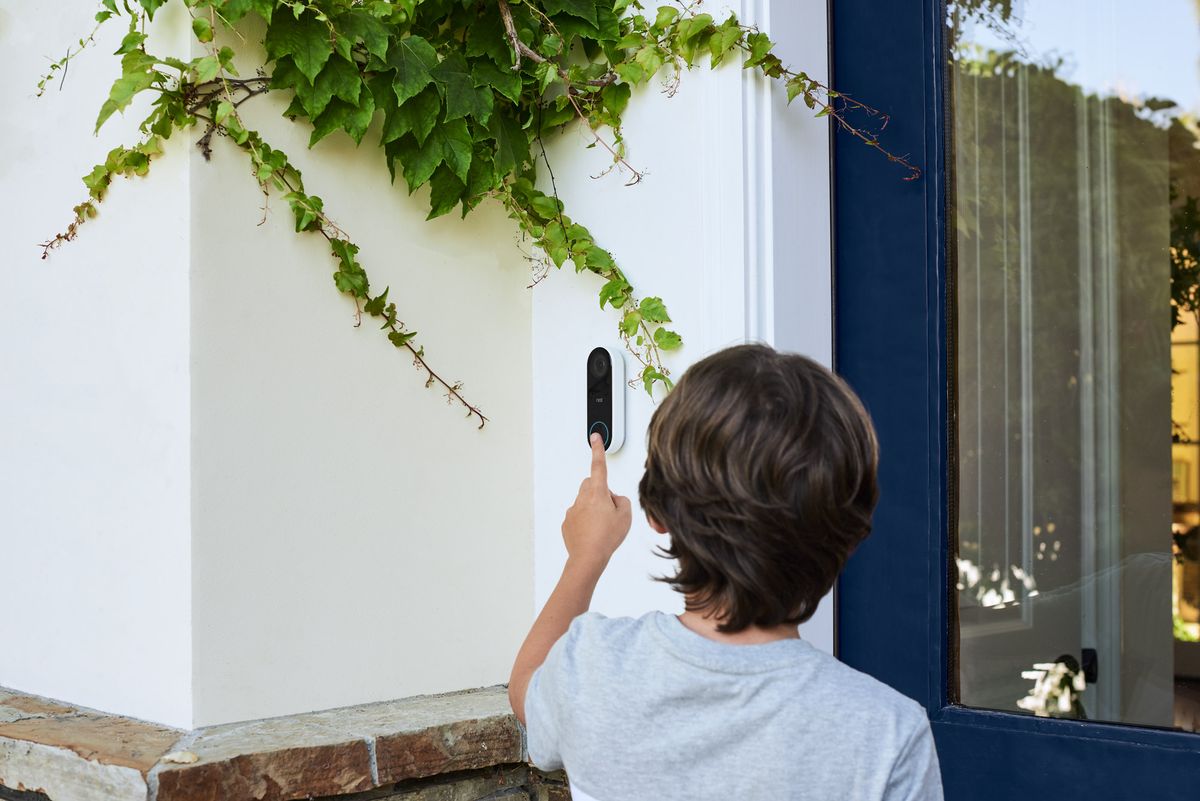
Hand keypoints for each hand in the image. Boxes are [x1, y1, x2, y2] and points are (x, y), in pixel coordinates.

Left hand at [561, 433, 632, 570]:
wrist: (588, 557)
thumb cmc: (607, 537)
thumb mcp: (626, 516)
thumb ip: (622, 500)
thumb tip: (614, 499)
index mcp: (598, 492)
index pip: (599, 465)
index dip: (598, 450)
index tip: (595, 437)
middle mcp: (582, 498)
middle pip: (591, 485)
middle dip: (600, 490)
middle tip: (611, 508)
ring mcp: (573, 511)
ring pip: (585, 502)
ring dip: (593, 508)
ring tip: (603, 527)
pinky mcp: (567, 523)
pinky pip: (578, 516)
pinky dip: (586, 521)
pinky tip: (593, 534)